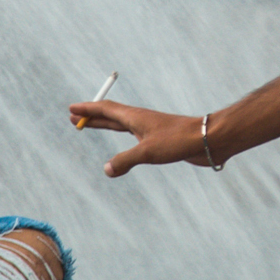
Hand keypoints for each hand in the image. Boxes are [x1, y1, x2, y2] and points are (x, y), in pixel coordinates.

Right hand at [69, 99, 212, 176]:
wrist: (207, 140)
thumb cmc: (179, 140)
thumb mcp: (148, 152)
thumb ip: (126, 160)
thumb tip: (107, 170)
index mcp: (135, 117)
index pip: (106, 109)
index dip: (88, 109)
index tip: (72, 109)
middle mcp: (141, 121)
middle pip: (110, 116)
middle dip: (92, 117)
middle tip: (74, 119)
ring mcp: (150, 130)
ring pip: (121, 126)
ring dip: (104, 125)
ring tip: (91, 126)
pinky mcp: (159, 141)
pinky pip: (132, 139)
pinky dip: (120, 140)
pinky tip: (121, 148)